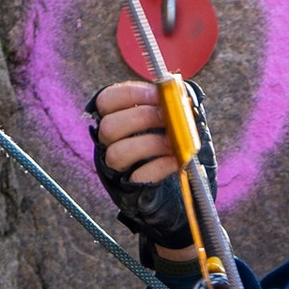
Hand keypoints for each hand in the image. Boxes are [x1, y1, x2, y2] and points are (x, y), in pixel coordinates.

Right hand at [89, 73, 215, 253]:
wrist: (180, 197)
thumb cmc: (174, 150)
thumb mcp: (177, 124)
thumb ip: (176, 106)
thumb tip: (182, 92)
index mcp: (115, 120)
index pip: (106, 100)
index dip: (130, 94)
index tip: (158, 95)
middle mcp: (108, 144)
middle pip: (108, 127)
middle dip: (141, 118)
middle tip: (167, 118)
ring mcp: (116, 170)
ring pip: (116, 153)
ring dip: (150, 143)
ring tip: (174, 142)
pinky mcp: (130, 190)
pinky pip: (138, 176)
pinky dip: (161, 166)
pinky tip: (177, 160)